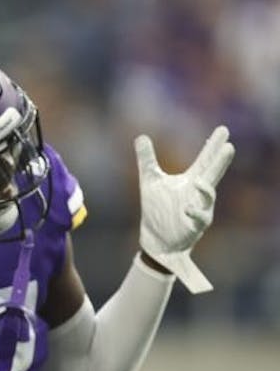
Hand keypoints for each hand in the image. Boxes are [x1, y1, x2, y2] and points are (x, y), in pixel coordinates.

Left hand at [135, 125, 233, 293]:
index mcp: (190, 181)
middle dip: (220, 162)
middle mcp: (198, 194)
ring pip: (207, 199)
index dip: (213, 146)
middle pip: (212, 175)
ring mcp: (199, 209)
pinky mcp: (194, 227)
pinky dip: (195, 214)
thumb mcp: (149, 181)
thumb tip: (141, 136)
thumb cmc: (157, 210)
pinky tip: (187, 209)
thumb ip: (147, 159)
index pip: (204, 160)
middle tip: (229, 147)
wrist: (156, 241)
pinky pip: (199, 219)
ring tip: (199, 182)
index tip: (223, 130)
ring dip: (206, 191)